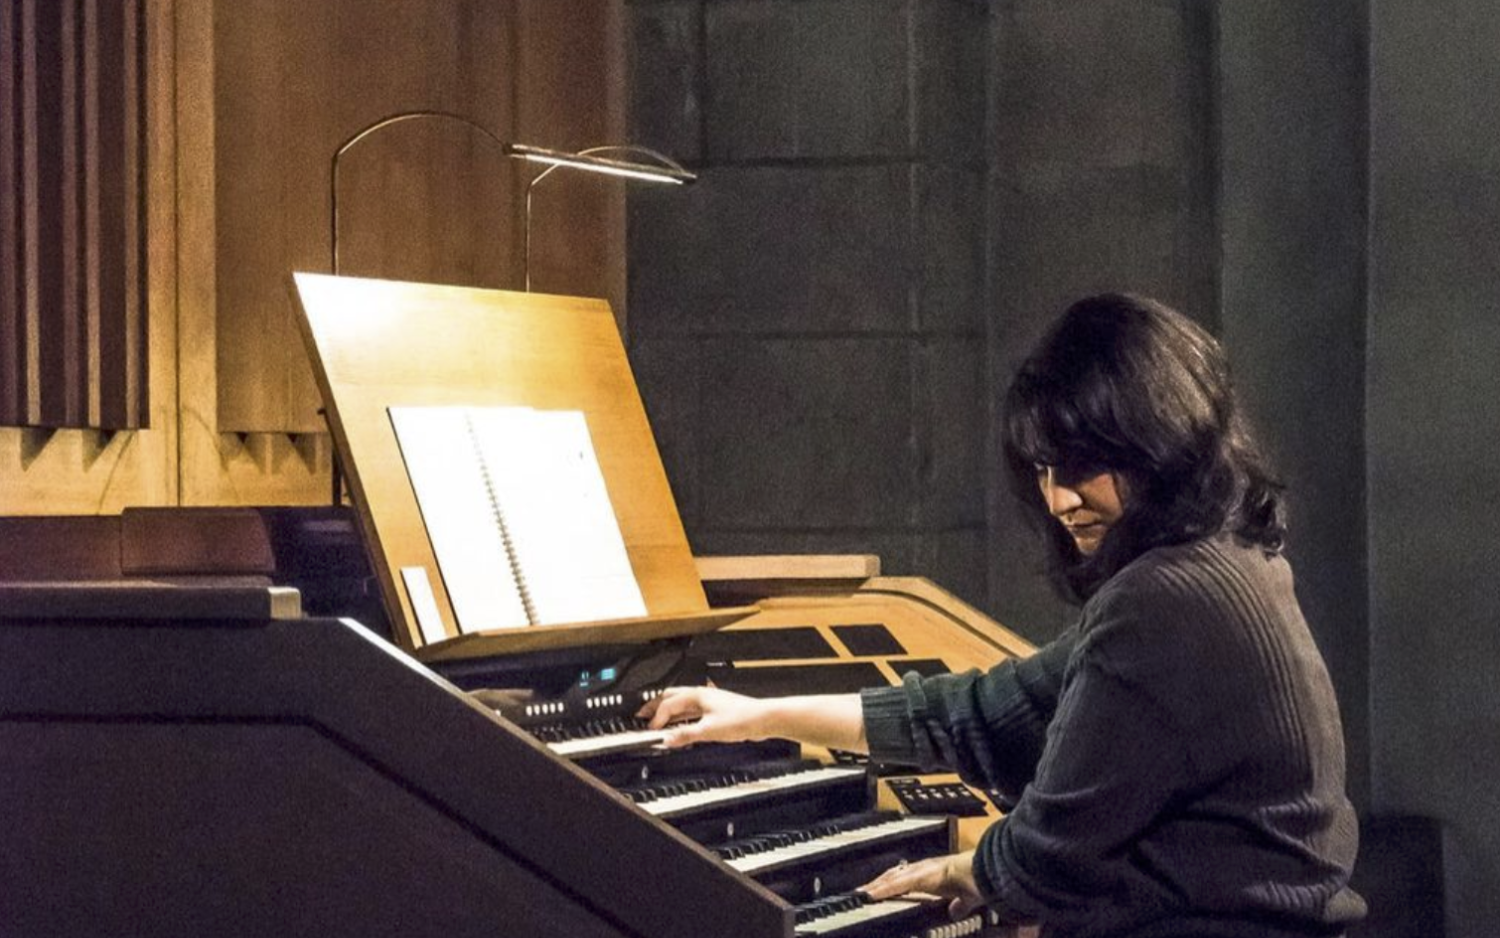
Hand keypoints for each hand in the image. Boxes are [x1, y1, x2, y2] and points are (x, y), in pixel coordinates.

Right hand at [636, 686, 768, 748]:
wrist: (763, 719)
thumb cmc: (742, 718)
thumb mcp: (710, 730)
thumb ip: (686, 735)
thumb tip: (667, 739)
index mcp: (696, 696)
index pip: (668, 705)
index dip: (656, 718)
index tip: (650, 730)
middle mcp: (701, 695)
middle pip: (670, 697)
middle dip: (654, 706)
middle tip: (640, 715)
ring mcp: (708, 702)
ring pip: (680, 703)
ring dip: (666, 711)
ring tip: (656, 719)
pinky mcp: (714, 711)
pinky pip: (690, 712)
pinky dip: (680, 718)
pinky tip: (680, 726)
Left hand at [860, 851, 983, 918]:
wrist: (983, 873)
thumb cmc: (976, 881)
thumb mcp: (965, 899)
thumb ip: (959, 906)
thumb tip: (955, 912)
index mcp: (931, 874)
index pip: (905, 878)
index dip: (890, 884)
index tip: (879, 892)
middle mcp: (923, 869)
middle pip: (893, 876)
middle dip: (877, 884)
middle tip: (862, 893)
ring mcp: (920, 871)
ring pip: (891, 879)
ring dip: (876, 887)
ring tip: (861, 894)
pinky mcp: (920, 876)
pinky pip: (897, 884)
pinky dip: (883, 890)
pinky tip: (872, 895)